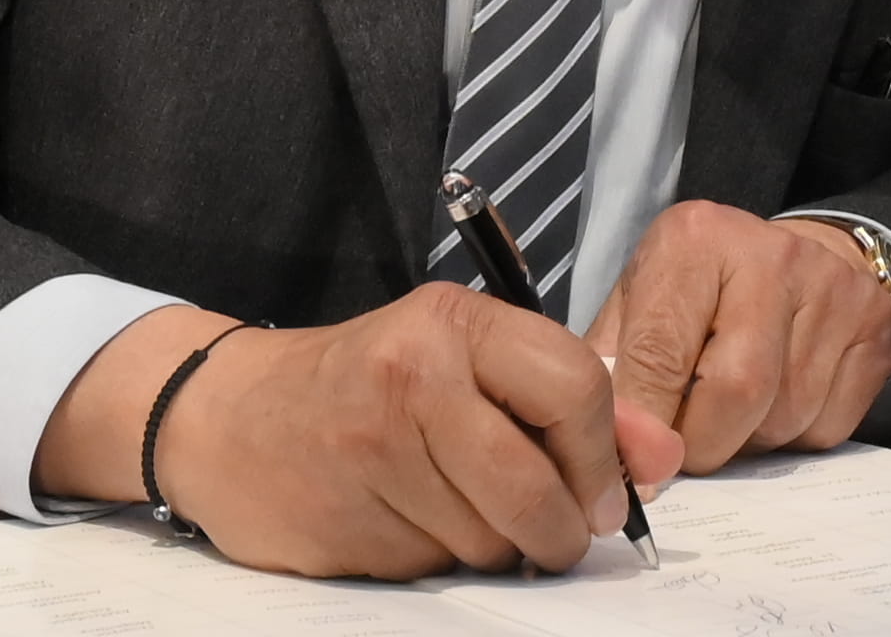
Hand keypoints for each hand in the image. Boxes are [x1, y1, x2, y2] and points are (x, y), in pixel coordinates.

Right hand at [40, 287, 660, 578]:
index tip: (602, 491)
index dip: (605, 455)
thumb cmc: (365, 382)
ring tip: (460, 508)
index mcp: (452, 323)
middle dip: (558, 526)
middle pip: (536, 485)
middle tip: (552, 529)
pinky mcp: (346, 522)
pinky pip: (437, 568)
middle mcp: (412, 376)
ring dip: (497, 546)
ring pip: (491, 540)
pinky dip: (443, 560)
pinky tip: (412, 521)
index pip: (576, 388)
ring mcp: (373, 452)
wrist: (228, 418)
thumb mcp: (463, 359)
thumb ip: (564, 399)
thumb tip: (662, 459)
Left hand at [595, 202, 890, 473]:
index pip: (662, 353)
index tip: (638, 469)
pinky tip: (779, 398)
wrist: (796, 254)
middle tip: (686, 443)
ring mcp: (834, 292)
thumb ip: (615, 370)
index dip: (645, 424)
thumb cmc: (701, 288)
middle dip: (702, 443)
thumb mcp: (641, 302)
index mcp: (696, 240)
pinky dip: (792, 437)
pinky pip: (825, 430)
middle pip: (735, 392)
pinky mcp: (874, 332)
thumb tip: (613, 454)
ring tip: (732, 408)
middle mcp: (772, 256)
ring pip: (782, 420)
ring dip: (747, 441)